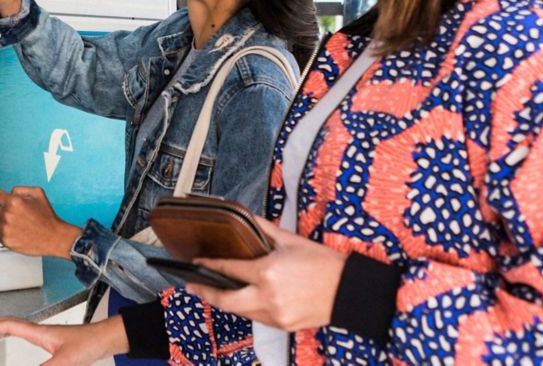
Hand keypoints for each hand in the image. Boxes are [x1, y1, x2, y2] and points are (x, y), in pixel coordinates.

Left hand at [0, 186, 80, 258]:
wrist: (54, 237)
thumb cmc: (47, 217)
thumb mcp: (38, 193)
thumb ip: (21, 189)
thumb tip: (10, 192)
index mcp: (14, 202)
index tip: (0, 199)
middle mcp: (8, 215)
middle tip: (6, 211)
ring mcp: (6, 229)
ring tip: (9, 222)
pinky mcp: (6, 240)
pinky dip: (2, 232)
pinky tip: (11, 230)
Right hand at [0, 315, 128, 364]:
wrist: (107, 339)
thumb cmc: (90, 343)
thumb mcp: (65, 362)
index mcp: (40, 333)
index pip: (10, 326)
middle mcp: (41, 332)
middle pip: (11, 324)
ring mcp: (47, 337)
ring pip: (19, 328)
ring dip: (3, 327)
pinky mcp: (53, 343)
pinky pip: (28, 335)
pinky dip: (16, 334)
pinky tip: (17, 338)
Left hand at [183, 216, 345, 331]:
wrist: (349, 290)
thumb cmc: (323, 263)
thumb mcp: (291, 240)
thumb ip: (264, 229)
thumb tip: (246, 217)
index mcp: (268, 272)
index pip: (229, 269)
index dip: (209, 265)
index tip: (197, 262)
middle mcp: (268, 296)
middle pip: (226, 301)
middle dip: (206, 293)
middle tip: (193, 284)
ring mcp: (276, 314)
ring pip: (240, 312)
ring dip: (226, 302)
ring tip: (214, 291)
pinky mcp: (284, 326)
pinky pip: (257, 319)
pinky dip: (247, 309)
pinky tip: (242, 300)